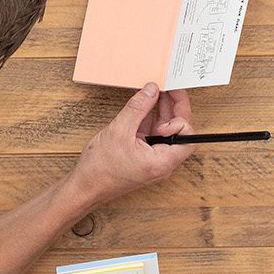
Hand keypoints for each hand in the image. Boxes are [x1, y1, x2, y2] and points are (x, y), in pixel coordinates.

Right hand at [69, 84, 195, 204]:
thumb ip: (137, 108)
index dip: (181, 117)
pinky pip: (152, 133)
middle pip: (178, 131)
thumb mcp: (119, 131)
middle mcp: (162, 161)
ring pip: (165, 131)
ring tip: (155, 91)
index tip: (167, 103)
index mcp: (162, 161)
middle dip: (174, 107)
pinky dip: (149, 118)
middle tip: (167, 87)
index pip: (188, 137)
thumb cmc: (100, 169)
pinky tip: (143, 104)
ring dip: (161, 110)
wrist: (85, 187)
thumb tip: (151, 90)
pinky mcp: (143, 155)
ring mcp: (153, 158)